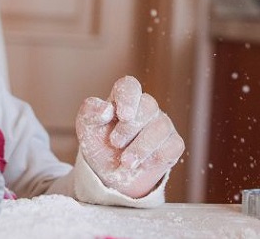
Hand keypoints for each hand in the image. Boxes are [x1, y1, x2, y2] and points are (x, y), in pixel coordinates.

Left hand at [75, 76, 185, 198]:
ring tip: (126, 162)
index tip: (123, 116)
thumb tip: (106, 109)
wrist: (109, 174)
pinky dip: (156, 158)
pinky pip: (173, 146)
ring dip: (142, 147)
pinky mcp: (173, 144)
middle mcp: (146, 108)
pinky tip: (142, 164)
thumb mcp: (86, 128)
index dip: (128, 98)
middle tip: (115, 143)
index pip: (130, 86)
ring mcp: (162, 125)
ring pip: (162, 127)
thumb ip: (90, 113)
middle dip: (130, 128)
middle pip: (148, 105)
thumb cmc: (99, 144)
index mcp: (124, 99)